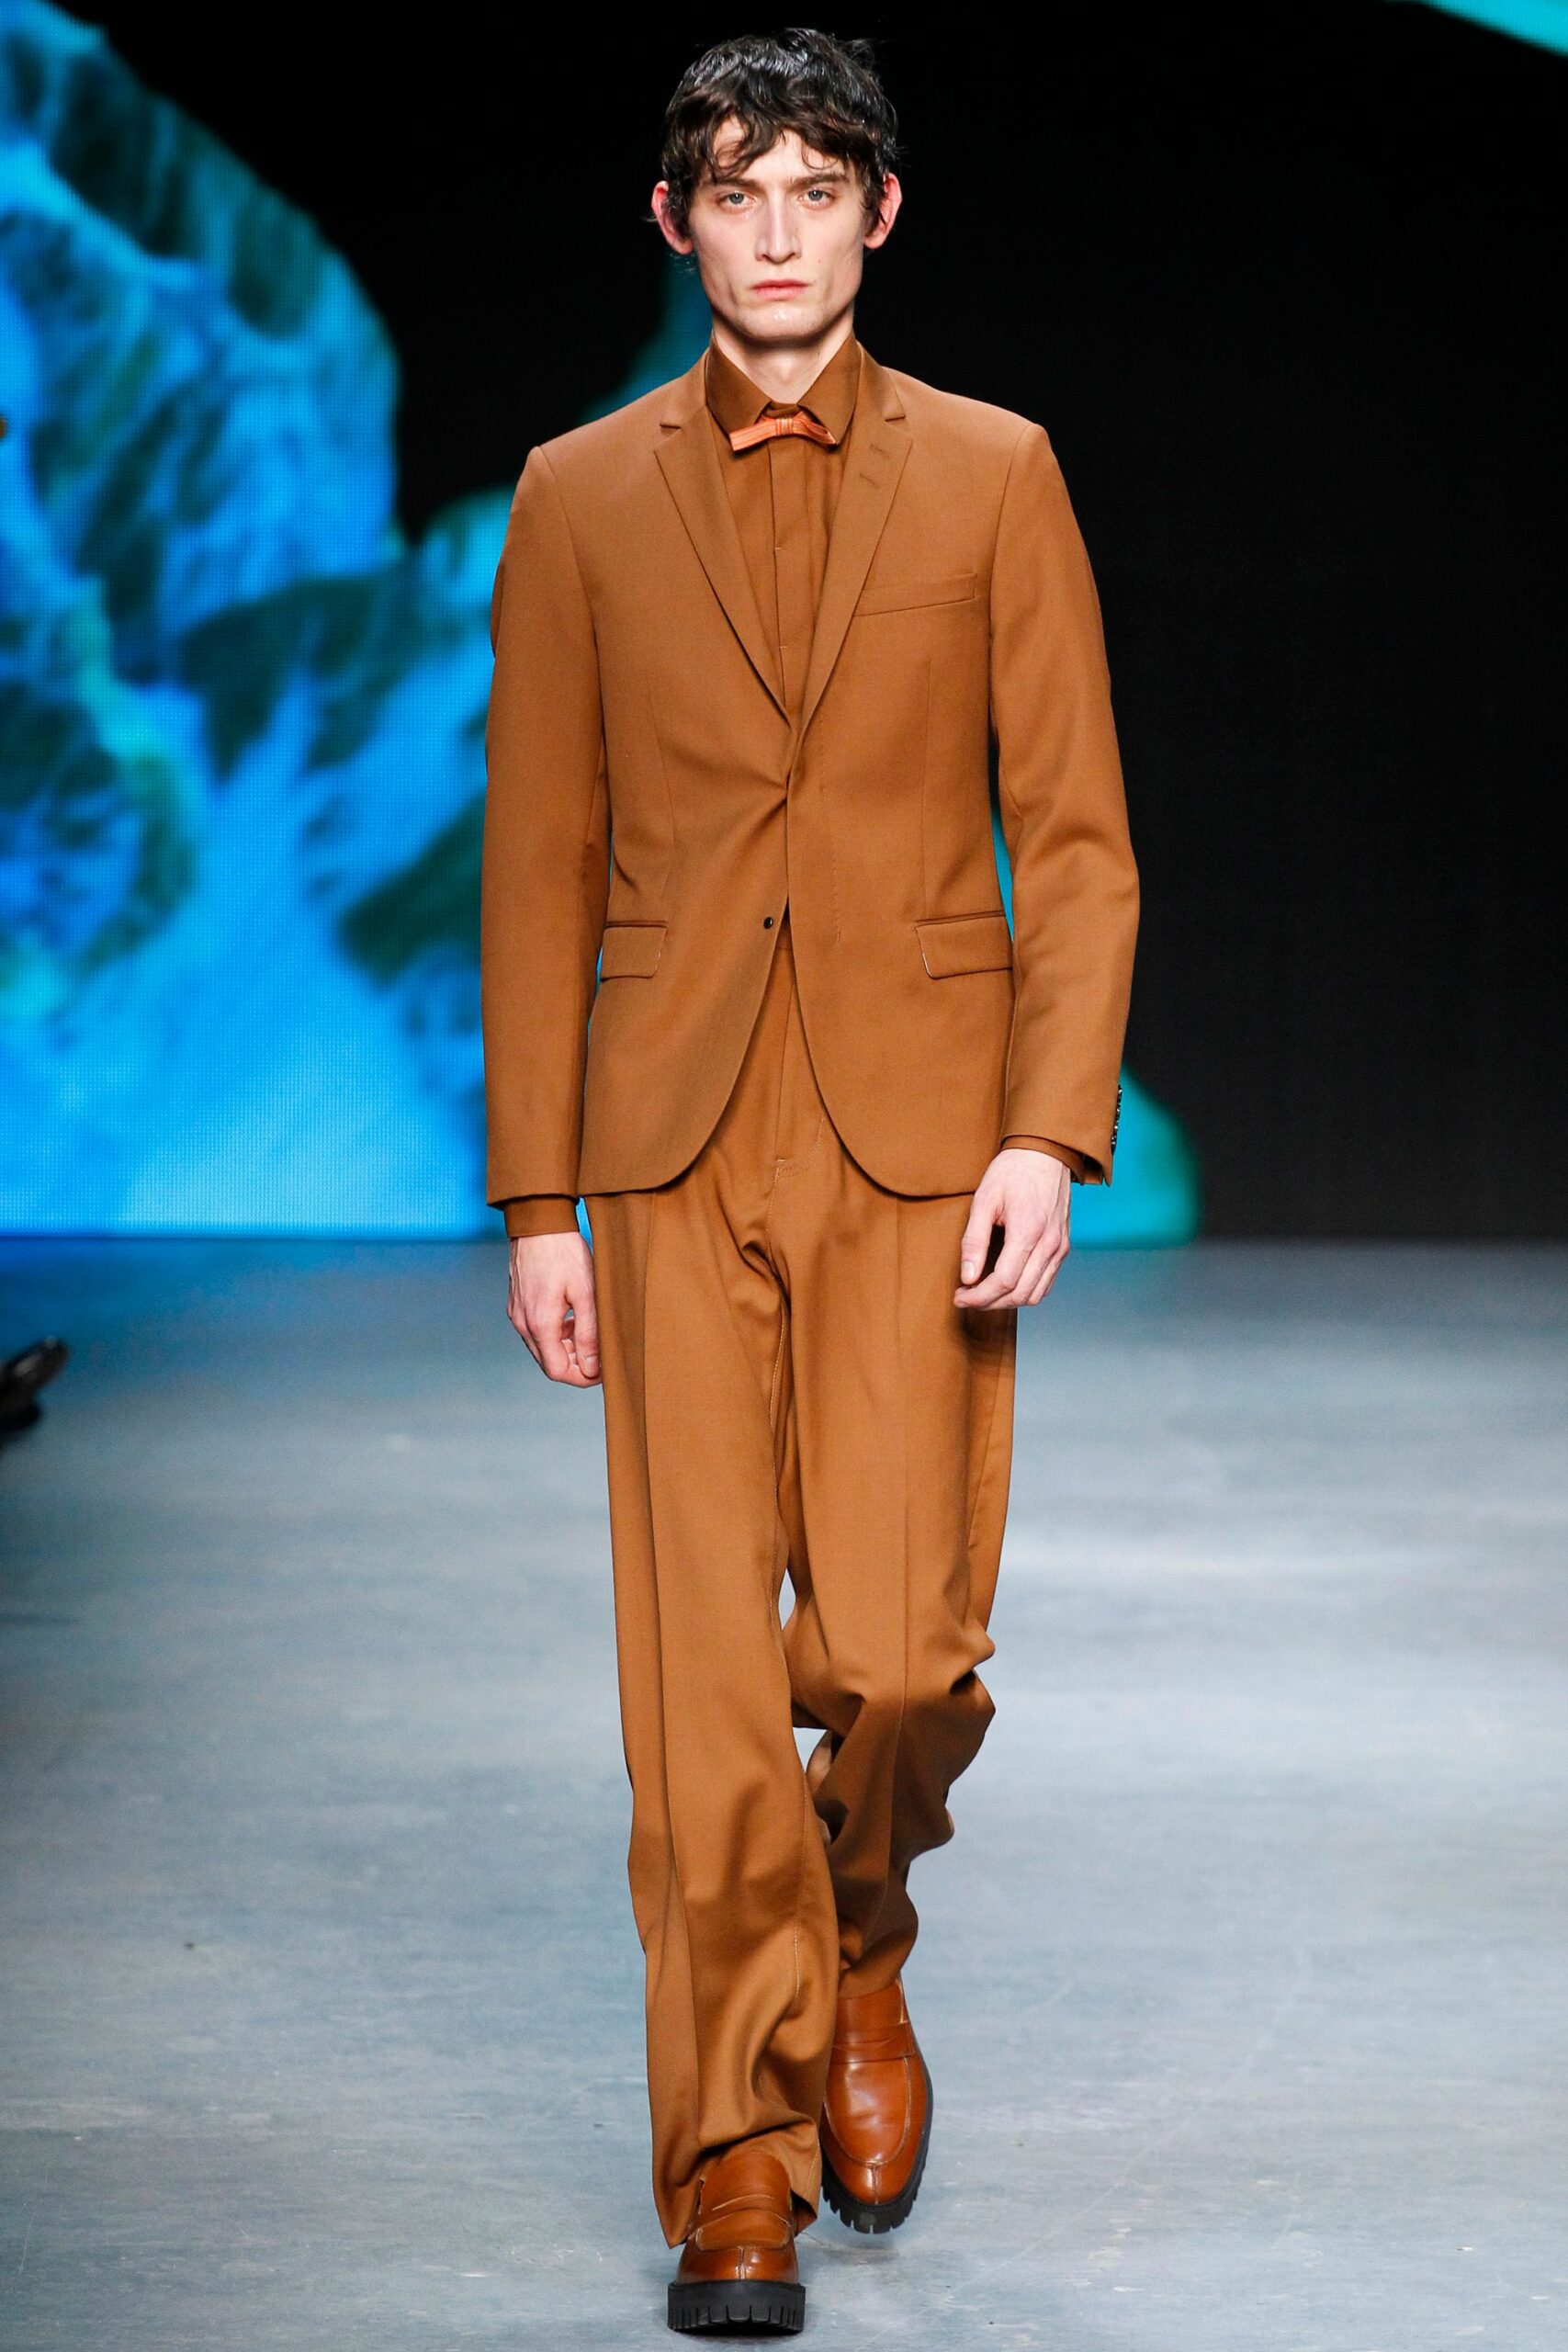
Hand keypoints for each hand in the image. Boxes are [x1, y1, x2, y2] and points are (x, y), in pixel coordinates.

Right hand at [507, 1232, 600, 1384]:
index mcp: (540, 1324)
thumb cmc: (564, 1252)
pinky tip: (572, 1319)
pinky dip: (556, 1335)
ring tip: (588, 1333)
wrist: (539, 1223)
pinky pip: (536, 1333)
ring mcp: (517, 1314)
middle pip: (549, 1363)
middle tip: (600, 1352)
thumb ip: (589, 1333)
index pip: (557, 1371)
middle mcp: (523, 1324)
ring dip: (566, 1349)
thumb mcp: (586, 1293)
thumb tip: (592, 1367)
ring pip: (543, 1349)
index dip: (582, 1377)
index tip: (602, 1370)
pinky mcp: (517, 1305)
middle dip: (576, 1365)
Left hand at [954, 1149, 1070, 1310]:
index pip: (1003, 1282)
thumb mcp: (984, 1200)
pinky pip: (1046, 1282)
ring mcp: (1059, 1247)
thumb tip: (967, 1276)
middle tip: (966, 1298)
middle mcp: (1049, 1244)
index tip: (959, 1297)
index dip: (979, 1297)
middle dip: (989, 1303)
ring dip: (1008, 1301)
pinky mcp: (1063, 1247)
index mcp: (1028, 1232)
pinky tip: (1005, 1285)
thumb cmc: (1012, 1172)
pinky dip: (1025, 1292)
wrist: (1045, 1153)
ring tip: (983, 1295)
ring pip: (1036, 1294)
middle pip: (1020, 1293)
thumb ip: (974, 1240)